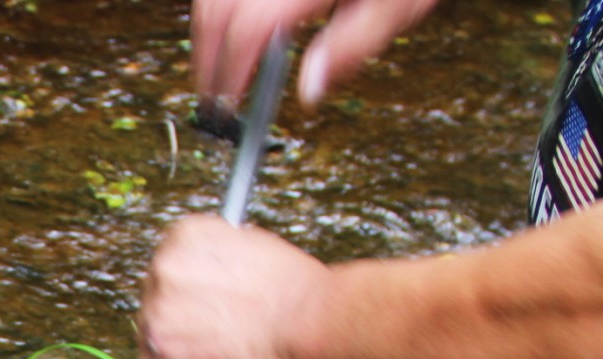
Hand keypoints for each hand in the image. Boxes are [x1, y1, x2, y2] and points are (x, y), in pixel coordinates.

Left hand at [134, 216, 327, 358]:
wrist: (304, 325)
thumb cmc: (291, 291)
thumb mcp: (252, 246)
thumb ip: (217, 258)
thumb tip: (207, 274)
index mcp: (185, 235)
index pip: (168, 259)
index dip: (188, 285)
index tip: (200, 300)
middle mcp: (164, 266)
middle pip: (154, 295)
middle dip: (178, 314)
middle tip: (208, 329)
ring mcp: (158, 308)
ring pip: (151, 333)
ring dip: (175, 345)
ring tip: (214, 350)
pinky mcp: (159, 349)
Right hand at [193, 0, 440, 104]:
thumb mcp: (396, 5)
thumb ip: (354, 45)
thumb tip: (309, 89)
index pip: (248, 30)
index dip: (231, 72)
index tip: (228, 104)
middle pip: (218, 10)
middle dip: (208, 58)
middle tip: (213, 95)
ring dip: (207, 30)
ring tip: (215, 64)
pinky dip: (218, 7)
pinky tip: (227, 25)